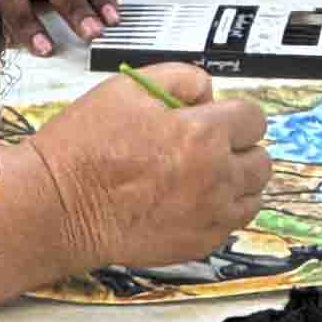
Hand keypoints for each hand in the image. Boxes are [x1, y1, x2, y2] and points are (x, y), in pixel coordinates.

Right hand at [3, 66, 268, 282]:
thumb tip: (207, 92)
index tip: (220, 118)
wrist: (59, 205)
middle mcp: (215, 177)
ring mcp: (210, 215)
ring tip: (204, 177)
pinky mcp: (198, 244)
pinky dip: (219, 213)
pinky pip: (231, 226)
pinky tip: (190, 202)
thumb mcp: (128, 88)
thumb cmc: (85, 150)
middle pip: (261, 161)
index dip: (235, 115)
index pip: (254, 119)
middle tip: (212, 147)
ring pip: (253, 197)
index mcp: (202, 133)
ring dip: (237, 183)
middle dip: (240, 149)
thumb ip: (180, 78)